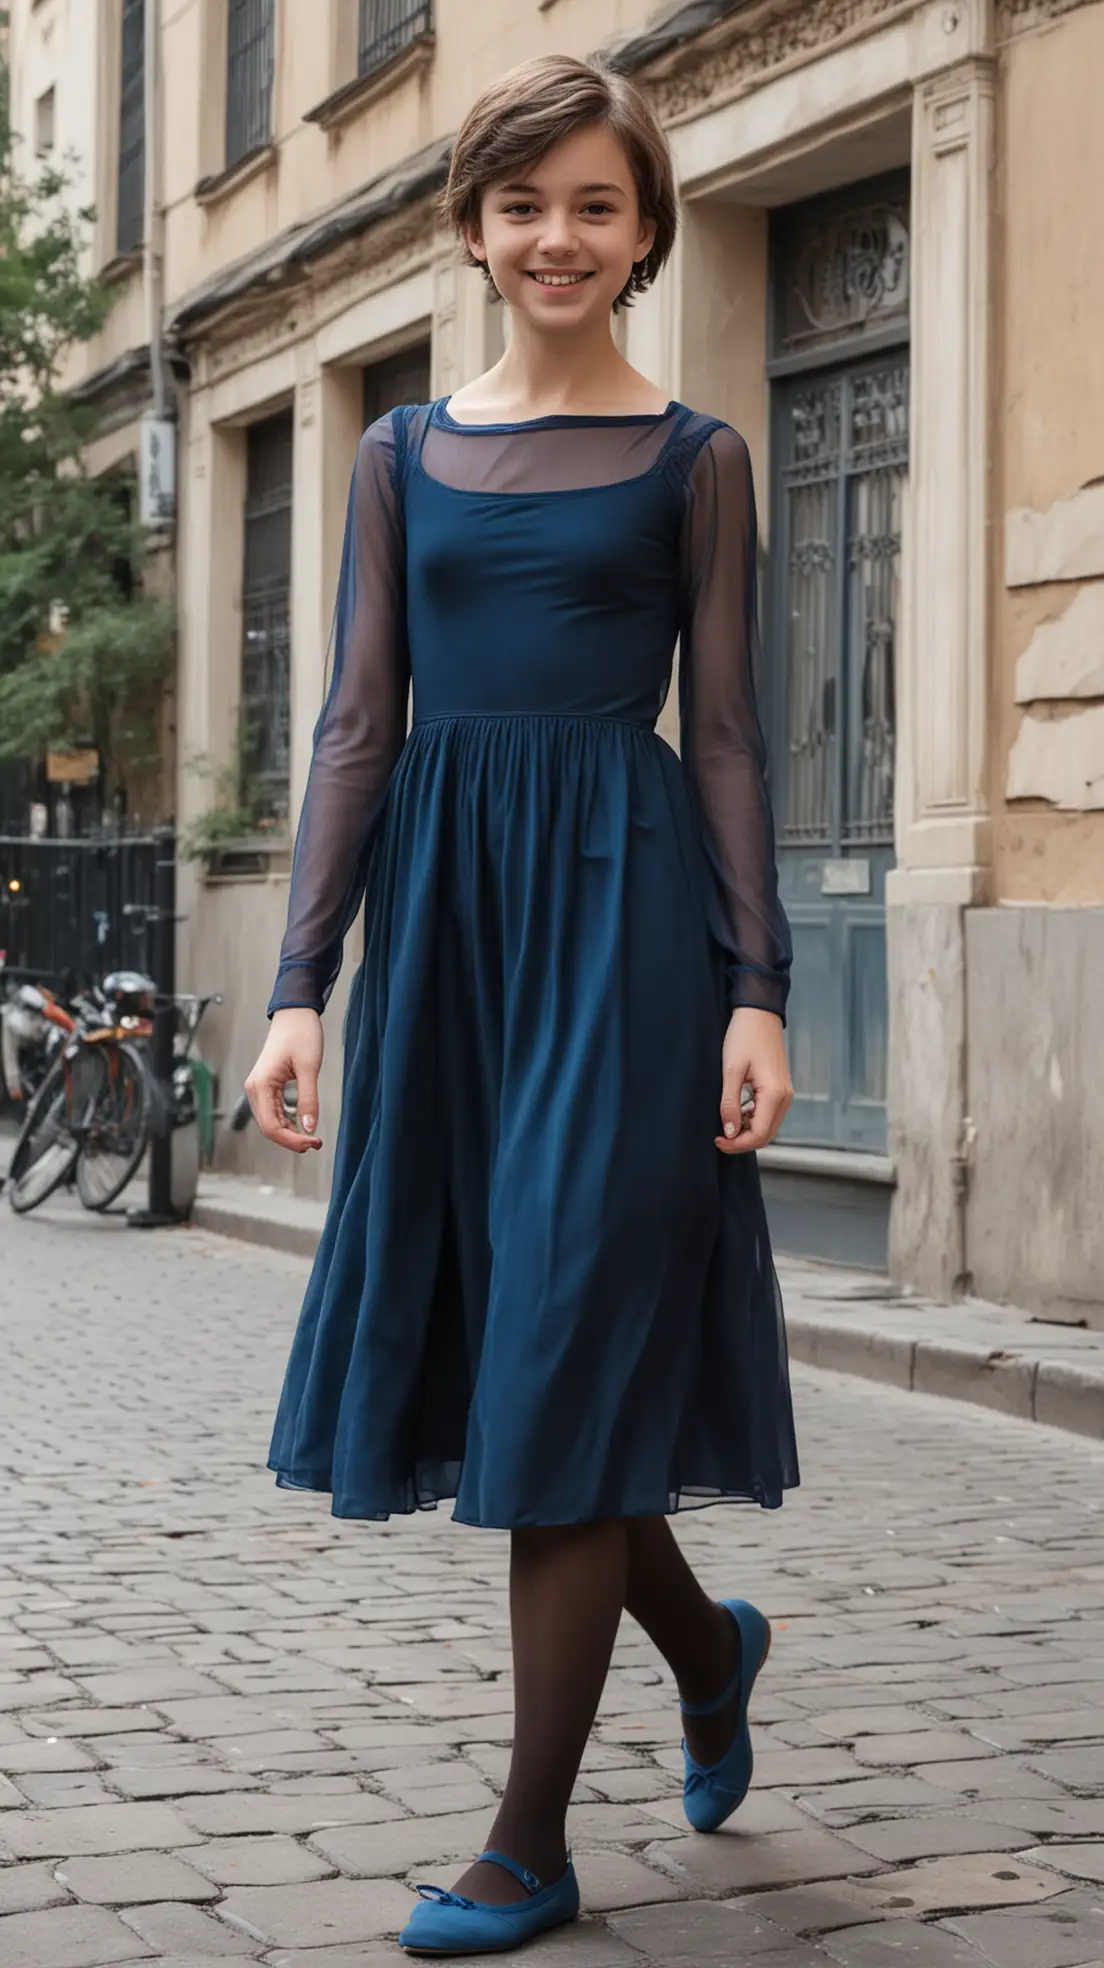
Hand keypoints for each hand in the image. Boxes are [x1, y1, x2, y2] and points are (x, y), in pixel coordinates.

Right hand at [245, 1008, 323, 1153]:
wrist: (295, 1013)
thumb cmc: (301, 1034)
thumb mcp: (309, 1067)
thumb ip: (308, 1099)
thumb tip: (308, 1129)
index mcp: (260, 1085)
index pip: (271, 1126)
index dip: (291, 1140)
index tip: (313, 1143)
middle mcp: (255, 1089)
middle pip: (269, 1128)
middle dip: (291, 1140)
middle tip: (316, 1143)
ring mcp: (260, 1088)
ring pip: (271, 1122)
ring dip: (289, 1133)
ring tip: (312, 1138)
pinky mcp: (267, 1086)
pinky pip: (274, 1112)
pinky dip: (288, 1123)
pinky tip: (303, 1126)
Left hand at [716, 1006, 792, 1156]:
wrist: (758, 1014)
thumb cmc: (744, 1037)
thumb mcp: (731, 1071)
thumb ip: (730, 1104)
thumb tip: (729, 1132)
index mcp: (774, 1094)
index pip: (759, 1135)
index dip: (737, 1144)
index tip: (718, 1140)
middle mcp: (785, 1097)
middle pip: (766, 1135)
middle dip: (743, 1141)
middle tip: (720, 1137)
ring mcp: (785, 1093)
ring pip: (768, 1126)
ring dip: (747, 1130)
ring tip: (726, 1120)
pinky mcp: (780, 1089)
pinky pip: (769, 1113)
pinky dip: (753, 1118)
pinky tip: (737, 1110)